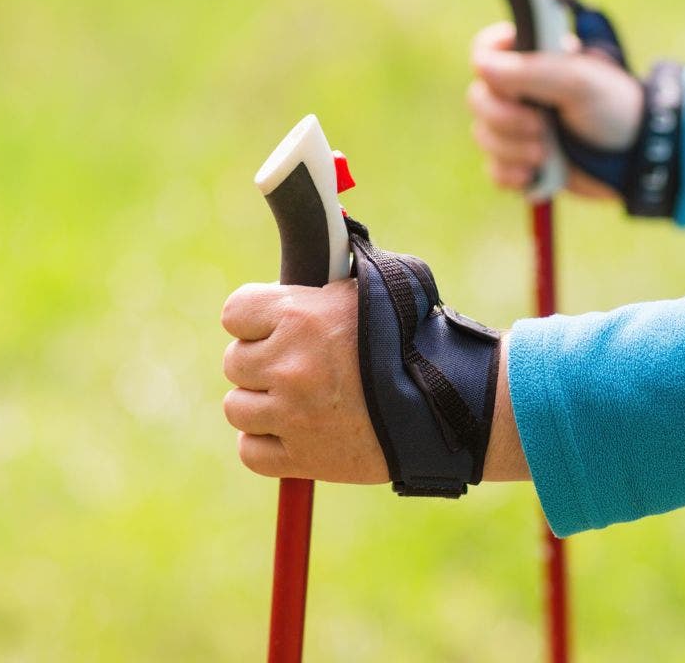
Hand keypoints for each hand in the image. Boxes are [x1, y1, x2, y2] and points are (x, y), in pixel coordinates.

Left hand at [219, 280, 530, 483]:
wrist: (450, 407)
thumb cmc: (417, 340)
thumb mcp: (378, 288)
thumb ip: (336, 268)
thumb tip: (320, 226)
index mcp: (298, 316)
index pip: (235, 313)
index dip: (254, 319)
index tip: (272, 326)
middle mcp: (287, 365)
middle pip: (235, 362)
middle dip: (261, 363)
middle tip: (295, 366)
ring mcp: (290, 415)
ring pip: (238, 408)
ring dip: (261, 406)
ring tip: (296, 402)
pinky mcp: (300, 458)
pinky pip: (250, 451)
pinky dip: (267, 444)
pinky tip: (295, 433)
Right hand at [467, 22, 642, 197]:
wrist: (634, 160)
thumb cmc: (614, 110)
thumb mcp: (580, 83)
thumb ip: (533, 71)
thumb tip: (483, 66)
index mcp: (532, 58)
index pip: (485, 50)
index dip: (488, 67)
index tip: (511, 86)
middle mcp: (519, 90)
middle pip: (477, 99)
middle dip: (504, 120)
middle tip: (540, 128)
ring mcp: (517, 126)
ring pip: (483, 136)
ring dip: (512, 149)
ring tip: (546, 154)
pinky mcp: (520, 160)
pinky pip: (494, 169)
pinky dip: (511, 174)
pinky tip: (535, 175)